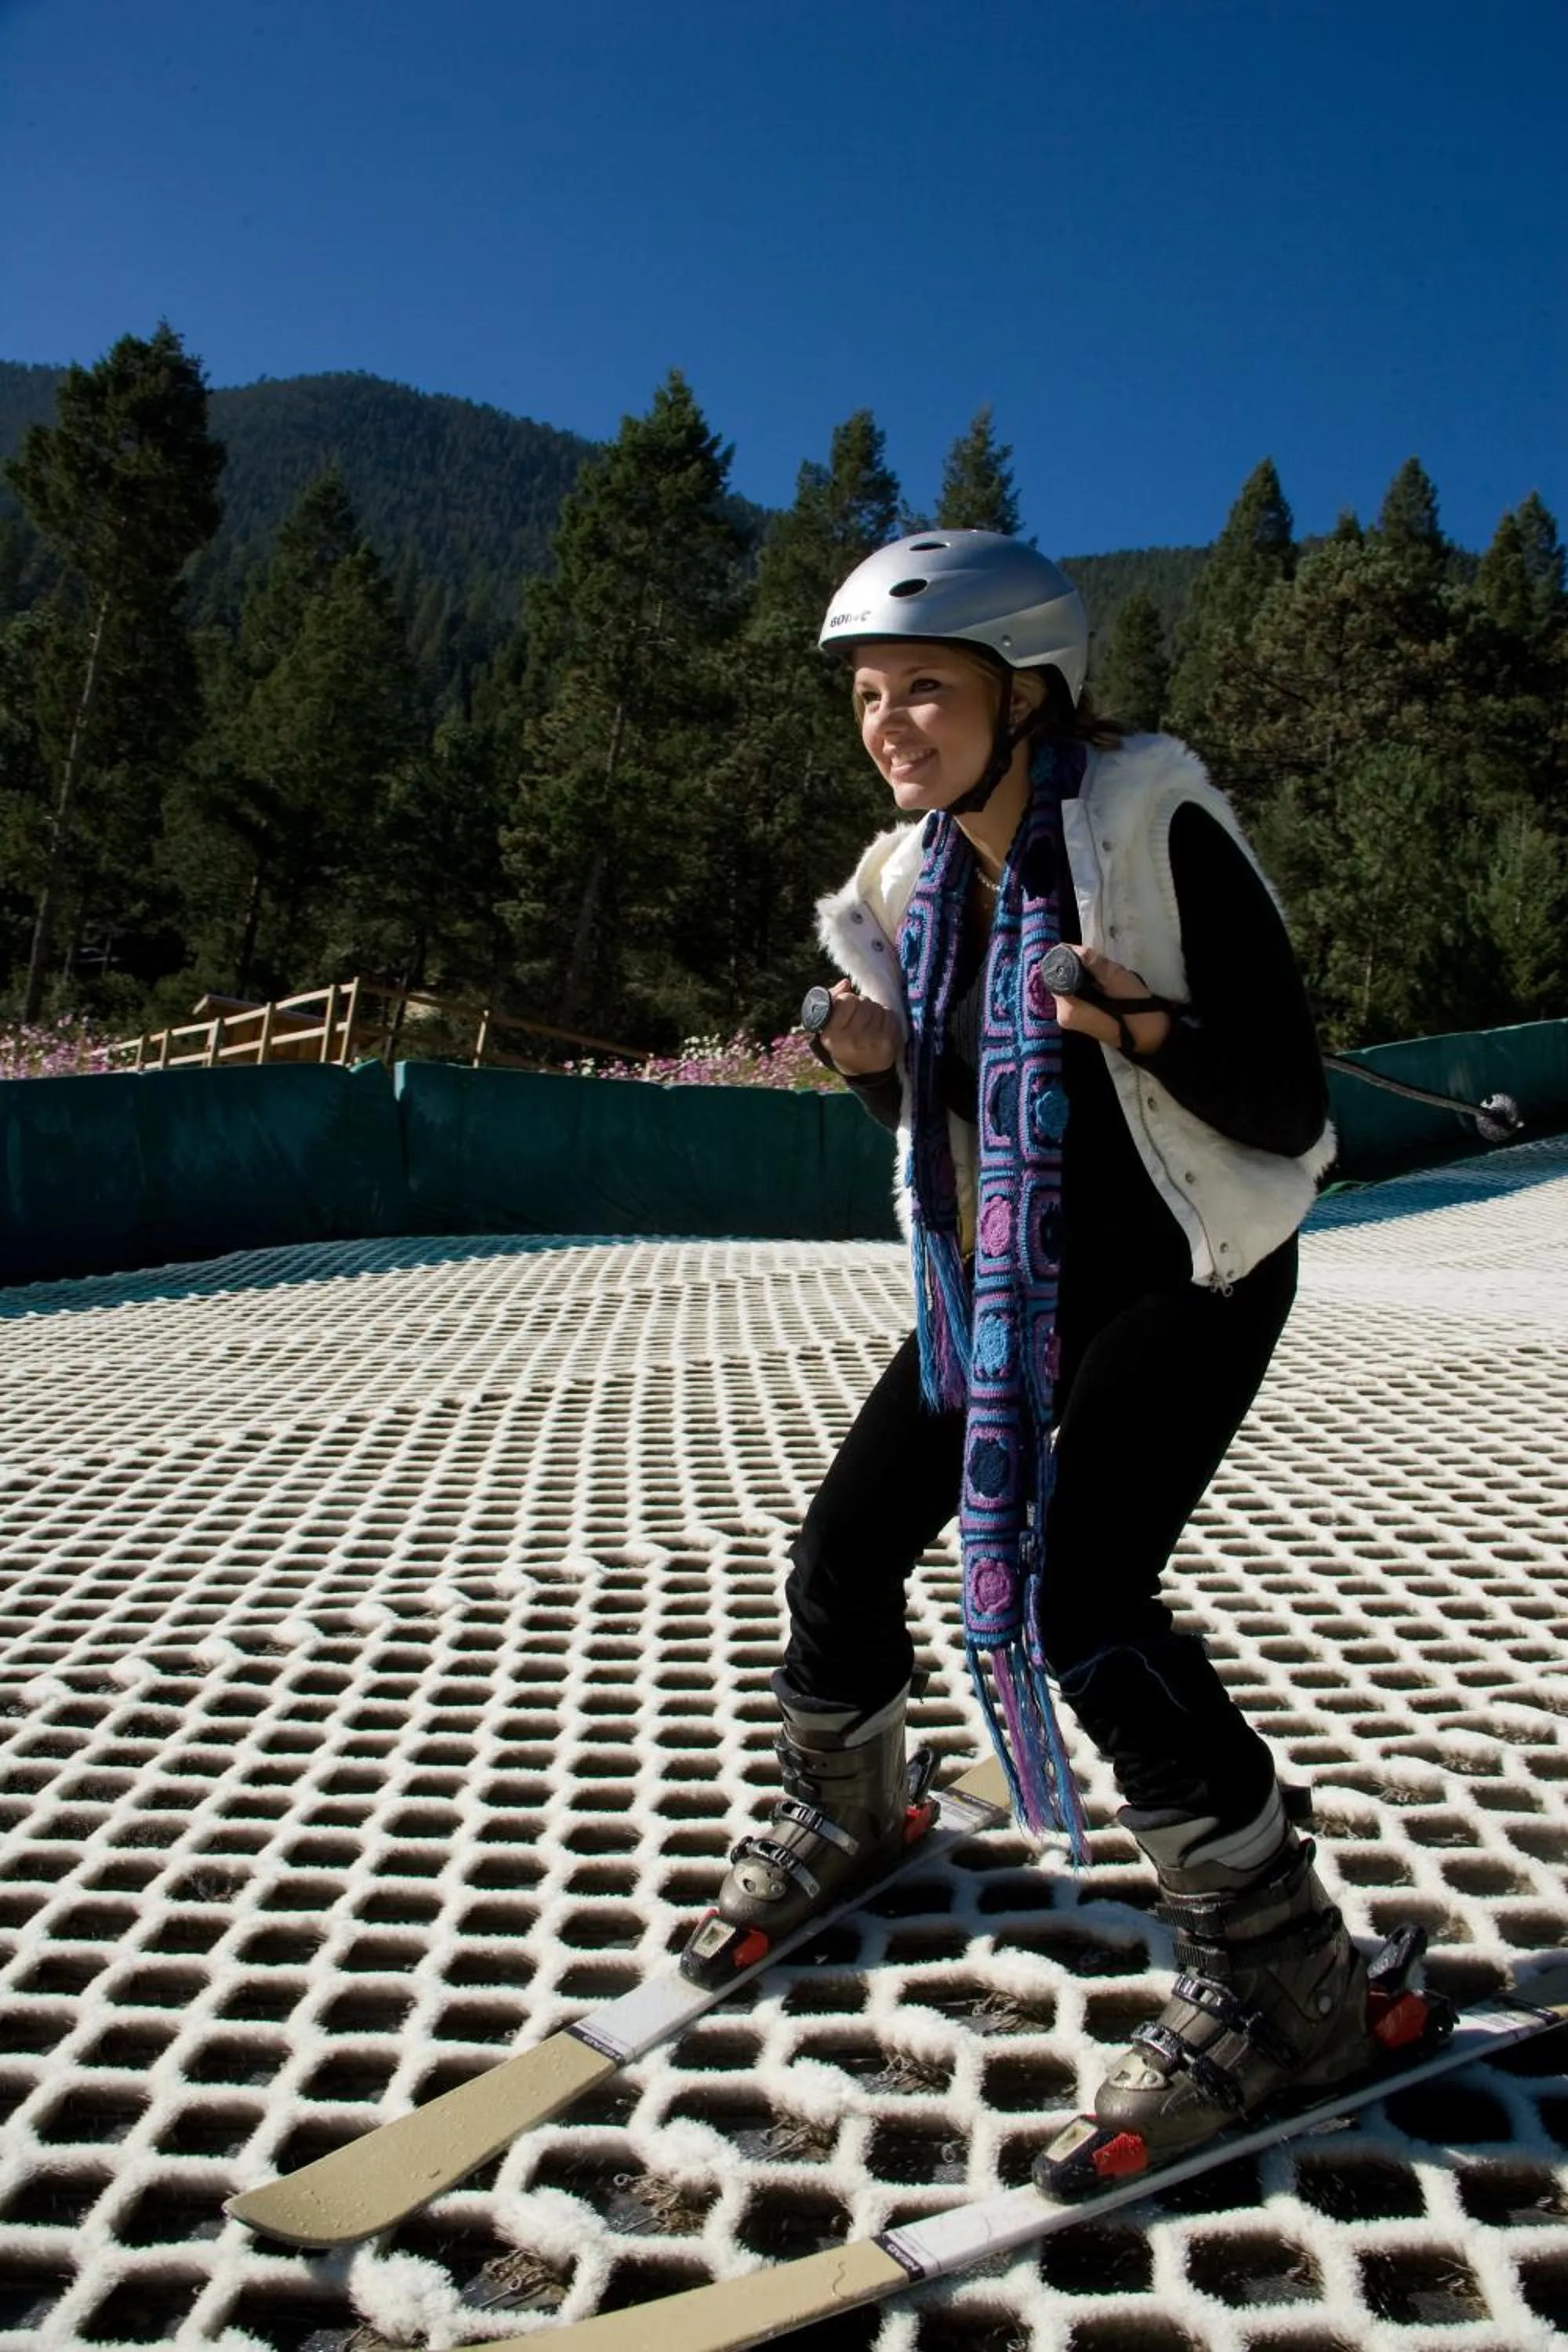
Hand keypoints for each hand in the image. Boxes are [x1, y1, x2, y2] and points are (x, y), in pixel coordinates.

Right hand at [817, 979, 901, 1077]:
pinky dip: (885, 1017)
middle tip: (859, 1016)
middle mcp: (851, 1040)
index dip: (847, 1000)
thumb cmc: (843, 1042)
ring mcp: (871, 1042)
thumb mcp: (829, 1026)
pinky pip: (889, 1015)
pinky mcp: (888, 1043)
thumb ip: (832, 1001)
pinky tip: (879, 1027)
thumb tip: (846, 983)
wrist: (863, 1072)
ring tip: (869, 1022)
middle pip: (863, 1002)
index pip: (846, 1001)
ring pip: (877, 1007)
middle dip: (862, 1005)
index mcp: (832, 1035)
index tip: (846, 1007)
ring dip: (874, 1010)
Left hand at [1047, 944, 1172, 1055]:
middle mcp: (1063, 1015)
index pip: (1056, 976)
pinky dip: (1090, 985)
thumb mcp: (1116, 980)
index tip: (1086, 952)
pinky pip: (1080, 994)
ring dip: (1087, 976)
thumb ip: (1094, 965)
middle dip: (1080, 968)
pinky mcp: (1083, 1017)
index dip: (1069, 960)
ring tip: (1107, 975)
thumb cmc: (1135, 1009)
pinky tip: (1106, 985)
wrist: (1152, 1036)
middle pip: (1064, 980)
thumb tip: (1076, 951)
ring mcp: (1072, 1018)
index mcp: (1067, 1009)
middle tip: (1102, 965)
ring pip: (1073, 986)